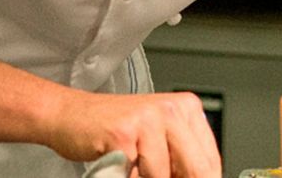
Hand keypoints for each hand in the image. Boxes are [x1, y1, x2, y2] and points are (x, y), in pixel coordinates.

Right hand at [44, 90, 220, 177]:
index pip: (211, 162)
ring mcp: (148, 119)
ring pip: (164, 177)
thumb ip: (180, 161)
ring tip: (132, 170)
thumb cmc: (112, 131)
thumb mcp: (157, 140)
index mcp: (187, 109)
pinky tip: (119, 167)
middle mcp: (172, 109)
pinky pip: (138, 177)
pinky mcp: (124, 134)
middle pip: (197, 171)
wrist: (69, 115)